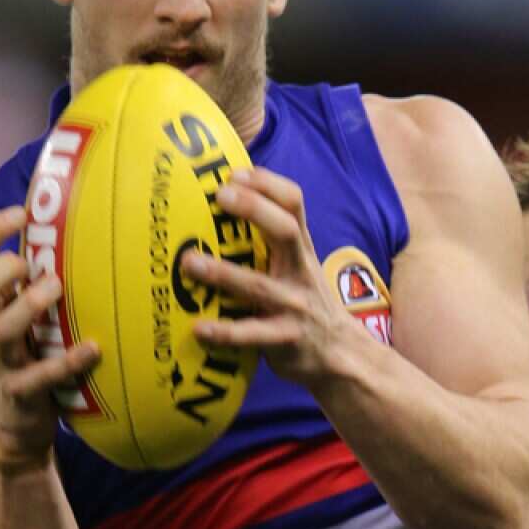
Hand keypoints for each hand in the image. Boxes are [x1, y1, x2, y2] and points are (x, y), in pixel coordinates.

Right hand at [0, 206, 100, 470]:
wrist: (12, 427)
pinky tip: (93, 349)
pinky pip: (39, 378)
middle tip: (32, 264)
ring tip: (57, 289)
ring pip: (3, 330)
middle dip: (2, 270)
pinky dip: (67, 362)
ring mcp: (3, 363)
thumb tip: (83, 235)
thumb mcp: (25, 319)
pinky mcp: (21, 394)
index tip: (21, 213)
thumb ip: (38, 284)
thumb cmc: (27, 358)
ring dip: (29, 305)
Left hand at [186, 168, 366, 387]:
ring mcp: (294, 306)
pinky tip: (199, 328)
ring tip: (189, 263)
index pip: (294, 203)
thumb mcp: (296, 266)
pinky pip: (252, 335)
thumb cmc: (303, 301)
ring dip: (223, 273)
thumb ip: (269, 242)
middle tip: (220, 196)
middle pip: (286, 230)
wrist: (339, 354)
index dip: (267, 184)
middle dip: (255, 209)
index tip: (235, 174)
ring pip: (260, 285)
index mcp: (300, 249)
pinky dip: (224, 331)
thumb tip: (217, 209)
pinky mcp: (285, 341)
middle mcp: (300, 271)